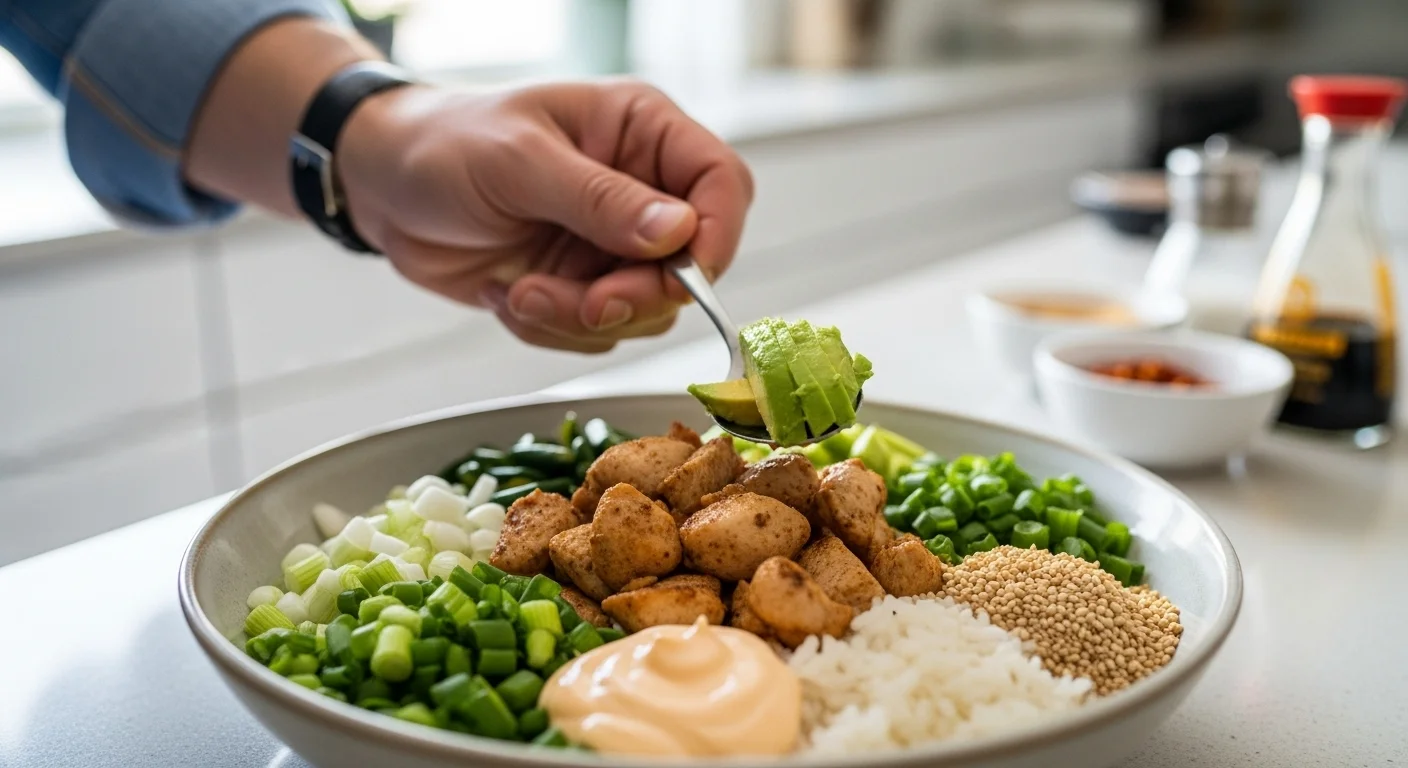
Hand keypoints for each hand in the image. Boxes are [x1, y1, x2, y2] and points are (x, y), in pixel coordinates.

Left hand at [338, 80, 753, 352]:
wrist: (380, 186)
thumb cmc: (444, 144)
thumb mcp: (520, 162)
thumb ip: (600, 199)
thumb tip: (678, 232)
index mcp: (640, 132)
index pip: (720, 183)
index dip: (717, 236)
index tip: (687, 278)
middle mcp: (638, 189)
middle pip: (690, 264)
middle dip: (634, 296)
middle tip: (585, 302)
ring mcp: (609, 244)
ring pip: (644, 310)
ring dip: (581, 318)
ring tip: (520, 292)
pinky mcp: (580, 286)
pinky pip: (597, 333)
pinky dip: (551, 329)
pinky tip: (506, 294)